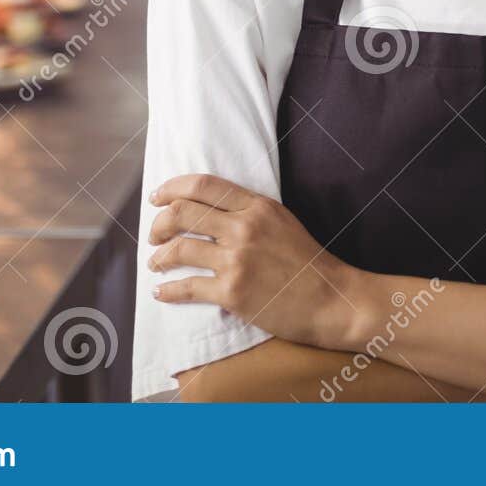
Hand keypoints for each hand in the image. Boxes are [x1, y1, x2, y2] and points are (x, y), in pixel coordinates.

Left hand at [148, 173, 360, 348]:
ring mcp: (237, 260)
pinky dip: (168, 291)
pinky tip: (161, 292)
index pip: (204, 185)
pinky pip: (187, 288)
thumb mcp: (283, 222)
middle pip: (183, 213)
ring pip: (179, 249)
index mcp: (258, 207)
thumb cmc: (309, 263)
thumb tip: (211, 211)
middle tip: (154, 235)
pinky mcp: (233, 292)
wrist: (331, 300)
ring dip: (159, 257)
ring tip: (156, 263)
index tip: (157, 197)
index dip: (172, 188)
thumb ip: (250, 213)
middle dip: (159, 224)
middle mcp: (244, 228)